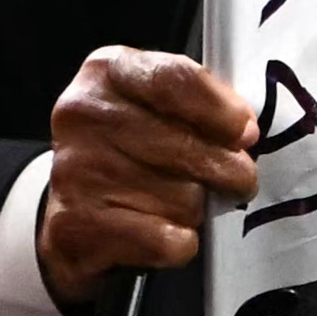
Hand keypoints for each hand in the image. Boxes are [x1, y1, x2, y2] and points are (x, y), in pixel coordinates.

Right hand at [35, 47, 255, 310]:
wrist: (70, 214)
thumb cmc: (129, 151)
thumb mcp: (155, 107)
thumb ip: (199, 104)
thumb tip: (244, 131)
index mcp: (106, 71)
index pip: (174, 79)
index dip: (220, 110)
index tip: (246, 133)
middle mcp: (83, 114)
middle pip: (186, 145)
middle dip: (228, 169)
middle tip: (239, 181)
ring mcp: (76, 169)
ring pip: (183, 197)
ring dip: (195, 208)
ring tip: (180, 205)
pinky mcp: (77, 224)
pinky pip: (166, 240)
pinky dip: (179, 243)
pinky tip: (164, 234)